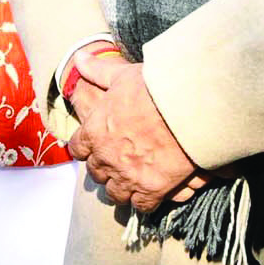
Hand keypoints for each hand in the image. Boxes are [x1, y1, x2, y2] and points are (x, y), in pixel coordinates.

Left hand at [66, 59, 199, 214]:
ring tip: (131, 183)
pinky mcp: (152, 188)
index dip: (86, 149)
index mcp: (94, 131)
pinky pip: (142, 206)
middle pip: (96, 173)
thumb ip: (98, 71)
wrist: (185, 107)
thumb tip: (78, 58)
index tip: (93, 148)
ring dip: (121, 189)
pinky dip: (144, 202)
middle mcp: (106, 156)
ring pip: (115, 193)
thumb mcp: (121, 75)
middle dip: (104, 170)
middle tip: (116, 165)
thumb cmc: (152, 88)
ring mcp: (128, 175)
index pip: (78, 148)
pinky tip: (151, 195)